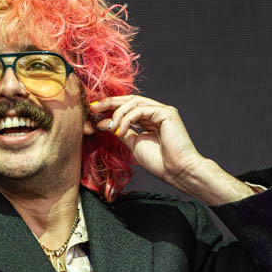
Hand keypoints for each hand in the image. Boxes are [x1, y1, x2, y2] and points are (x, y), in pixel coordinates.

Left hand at [90, 95, 254, 205]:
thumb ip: (120, 131)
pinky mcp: (166, 113)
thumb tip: (102, 123)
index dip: (110, 107)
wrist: (178, 171)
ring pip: (134, 102)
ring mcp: (162, 111)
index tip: (93, 111)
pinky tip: (121, 131)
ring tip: (110, 127)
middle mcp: (156, 112)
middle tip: (93, 108)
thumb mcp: (134, 144)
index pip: (128, 107)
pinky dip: (127, 119)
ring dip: (118, 113)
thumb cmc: (159, 162)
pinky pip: (140, 110)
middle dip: (110, 103)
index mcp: (150, 119)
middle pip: (130, 100)